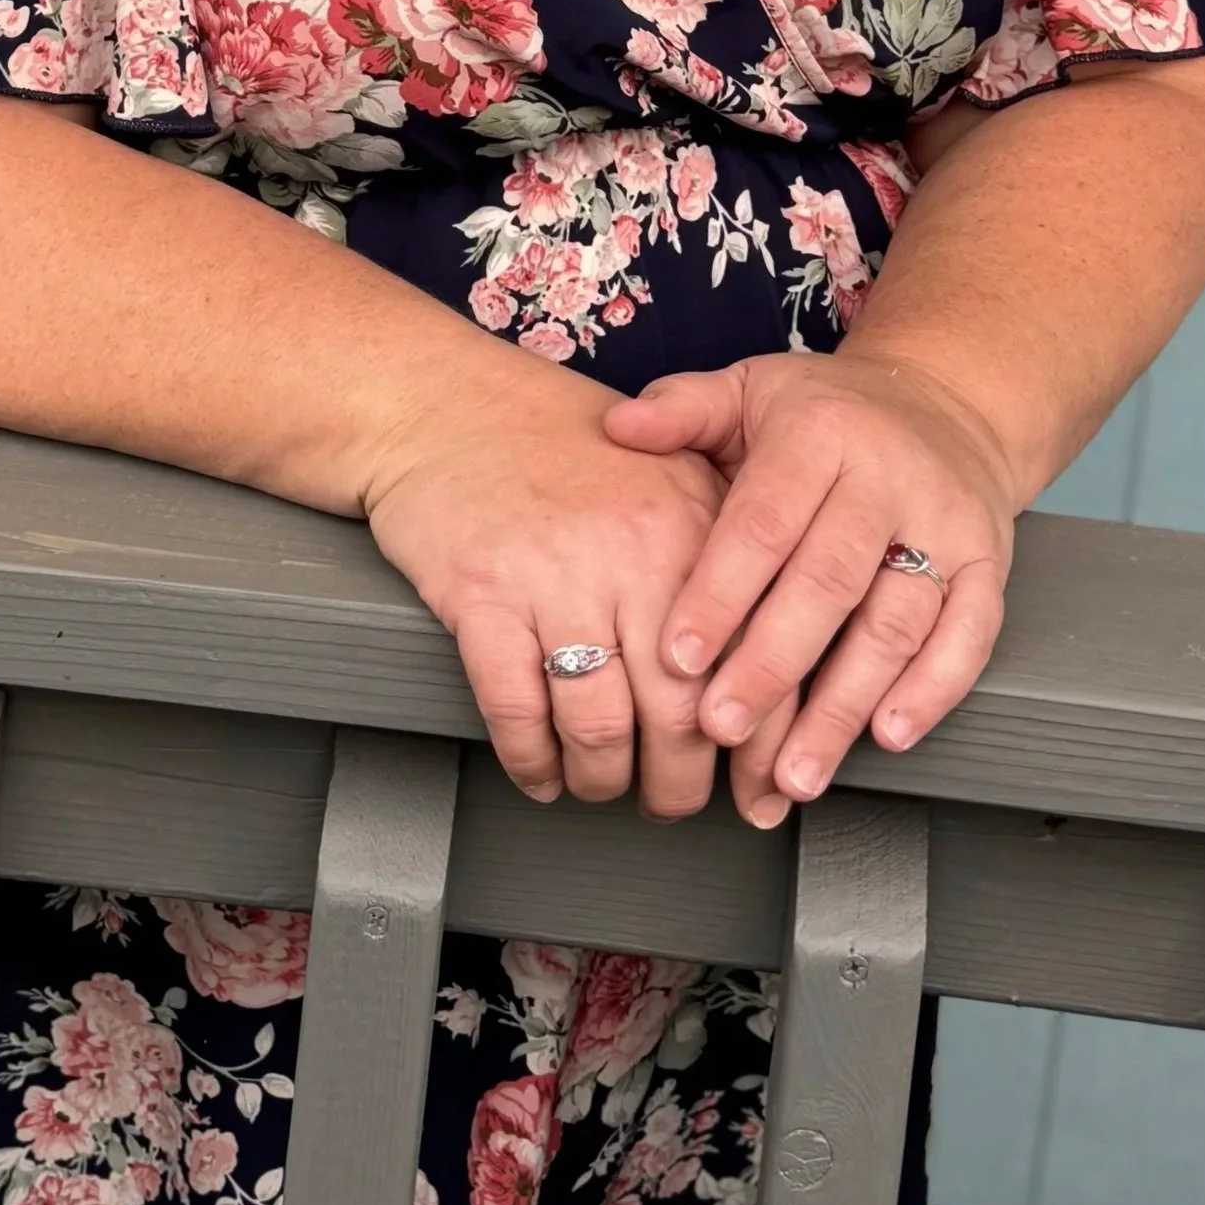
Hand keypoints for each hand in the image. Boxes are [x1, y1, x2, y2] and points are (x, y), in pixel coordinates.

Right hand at [362, 377, 725, 818]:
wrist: (444, 403)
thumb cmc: (555, 444)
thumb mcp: (664, 471)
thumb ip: (718, 551)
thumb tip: (760, 668)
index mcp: (694, 523)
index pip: (751, 660)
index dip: (757, 745)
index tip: (753, 786)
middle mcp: (634, 551)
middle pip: (679, 712)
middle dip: (677, 783)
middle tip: (669, 800)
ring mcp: (552, 574)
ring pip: (598, 726)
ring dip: (601, 779)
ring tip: (598, 784)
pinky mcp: (480, 594)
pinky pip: (516, 711)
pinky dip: (530, 760)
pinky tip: (539, 770)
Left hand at [602, 350, 1013, 824]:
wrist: (947, 403)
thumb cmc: (829, 413)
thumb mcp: (751, 388)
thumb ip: (683, 411)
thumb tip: (617, 428)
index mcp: (819, 434)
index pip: (764, 523)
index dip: (721, 594)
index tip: (680, 657)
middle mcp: (887, 479)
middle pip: (828, 583)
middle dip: (773, 666)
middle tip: (724, 730)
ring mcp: (945, 524)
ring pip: (896, 624)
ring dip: (844, 705)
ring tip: (794, 772)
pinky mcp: (988, 564)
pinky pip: (967, 635)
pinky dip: (931, 691)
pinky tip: (885, 735)